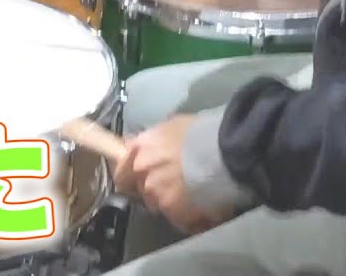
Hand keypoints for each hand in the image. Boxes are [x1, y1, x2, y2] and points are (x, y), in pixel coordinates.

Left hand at [113, 115, 234, 233]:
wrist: (225, 151)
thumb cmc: (200, 133)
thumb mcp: (171, 127)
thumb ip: (152, 141)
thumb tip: (141, 147)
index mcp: (139, 150)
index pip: (121, 172)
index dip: (130, 177)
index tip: (137, 180)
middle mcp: (142, 173)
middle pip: (141, 191)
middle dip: (154, 190)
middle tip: (174, 185)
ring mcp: (157, 194)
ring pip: (159, 205)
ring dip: (172, 203)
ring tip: (193, 196)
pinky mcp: (174, 213)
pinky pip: (179, 219)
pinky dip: (189, 217)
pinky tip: (203, 208)